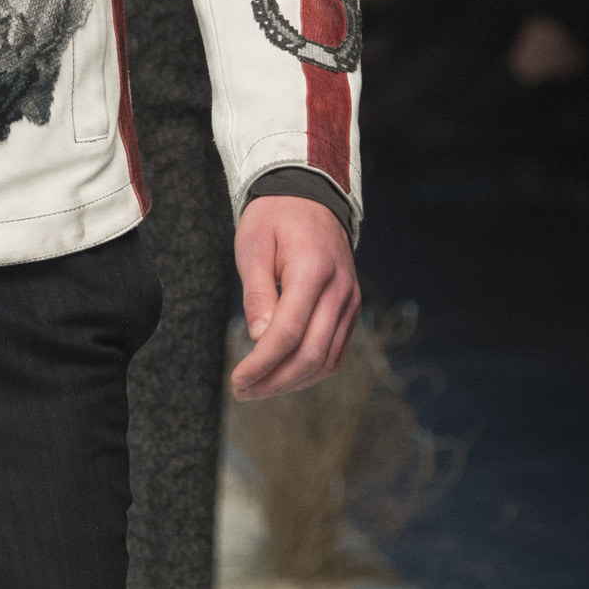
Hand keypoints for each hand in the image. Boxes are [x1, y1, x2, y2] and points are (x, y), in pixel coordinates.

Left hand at [231, 196, 360, 400]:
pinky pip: (335, 352)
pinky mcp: (351, 309)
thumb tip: (259, 339)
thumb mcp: (253, 246)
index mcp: (313, 271)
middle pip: (311, 354)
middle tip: (243, 391)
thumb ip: (257, 293)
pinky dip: (310, 371)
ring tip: (258, 388)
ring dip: (292, 382)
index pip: (288, 333)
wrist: (311, 198)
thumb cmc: (275, 218)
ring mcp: (350, 301)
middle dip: (275, 381)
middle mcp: (339, 290)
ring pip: (327, 360)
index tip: (237, 380)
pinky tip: (282, 375)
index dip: (262, 364)